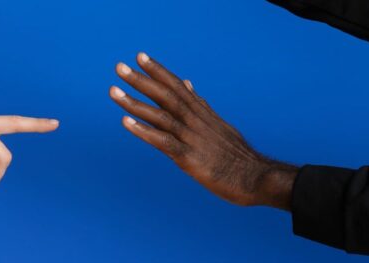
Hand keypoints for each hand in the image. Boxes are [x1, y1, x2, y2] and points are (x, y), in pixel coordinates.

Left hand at [109, 52, 296, 209]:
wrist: (256, 178)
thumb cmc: (236, 155)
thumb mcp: (219, 124)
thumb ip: (200, 105)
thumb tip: (189, 83)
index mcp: (202, 113)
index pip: (177, 85)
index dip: (158, 70)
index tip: (139, 56)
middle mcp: (195, 120)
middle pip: (165, 95)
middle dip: (141, 80)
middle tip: (119, 67)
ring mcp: (192, 138)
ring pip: (160, 115)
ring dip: (134, 103)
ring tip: (113, 91)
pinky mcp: (189, 157)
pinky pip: (163, 142)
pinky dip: (144, 131)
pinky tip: (125, 122)